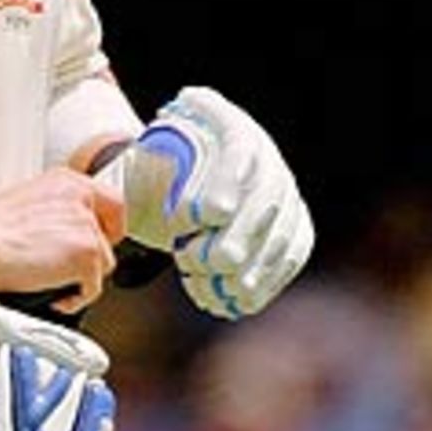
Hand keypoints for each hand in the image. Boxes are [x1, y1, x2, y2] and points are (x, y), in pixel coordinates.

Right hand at [0, 169, 122, 314]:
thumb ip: (55, 213)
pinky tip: (51, 294)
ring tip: (51, 283)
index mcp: (69, 182)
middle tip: (69, 270)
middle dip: (92, 258)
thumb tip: (61, 235)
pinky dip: (75, 298)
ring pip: (103, 265)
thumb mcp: (28, 203)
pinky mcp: (86, 255)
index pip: (112, 204)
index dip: (107, 229)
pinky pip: (93, 288)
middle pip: (108, 238)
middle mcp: (82, 199)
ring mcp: (87, 227)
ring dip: (81, 279)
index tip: (97, 243)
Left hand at [112, 86, 313, 318]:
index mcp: (230, 129)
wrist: (177, 188)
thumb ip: (139, 166)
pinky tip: (234, 301)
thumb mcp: (140, 160)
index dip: (229, 181)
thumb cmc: (154, 173)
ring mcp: (285, 195)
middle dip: (234, 237)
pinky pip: (287, 258)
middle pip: (266, 199)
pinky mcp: (292, 228)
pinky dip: (262, 284)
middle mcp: (266, 159)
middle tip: (193, 259)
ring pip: (278, 235)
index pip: (239, 148)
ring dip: (245, 268)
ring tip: (211, 286)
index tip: (210, 213)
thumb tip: (139, 178)